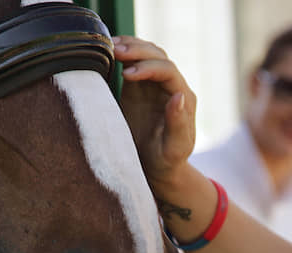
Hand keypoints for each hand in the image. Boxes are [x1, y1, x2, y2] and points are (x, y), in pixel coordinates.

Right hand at [112, 36, 196, 188]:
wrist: (155, 167)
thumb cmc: (167, 161)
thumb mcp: (175, 148)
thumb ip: (178, 124)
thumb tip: (179, 96)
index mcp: (183, 98)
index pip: (168, 71)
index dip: (148, 68)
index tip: (126, 74)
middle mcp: (171, 86)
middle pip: (157, 56)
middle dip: (137, 50)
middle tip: (114, 51)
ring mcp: (155, 84)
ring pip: (146, 54)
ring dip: (130, 46)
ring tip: (109, 46)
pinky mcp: (139, 87)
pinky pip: (132, 63)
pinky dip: (122, 54)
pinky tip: (107, 51)